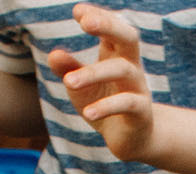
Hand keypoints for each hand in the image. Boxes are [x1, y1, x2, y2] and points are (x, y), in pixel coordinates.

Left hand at [46, 4, 157, 160]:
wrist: (131, 140)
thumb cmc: (104, 104)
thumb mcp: (81, 87)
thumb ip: (68, 70)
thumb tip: (54, 54)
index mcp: (117, 55)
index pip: (112, 27)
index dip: (99, 16)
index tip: (77, 12)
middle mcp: (131, 66)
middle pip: (129, 37)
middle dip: (109, 25)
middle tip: (85, 23)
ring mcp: (139, 88)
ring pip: (122, 70)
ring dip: (93, 73)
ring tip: (68, 82)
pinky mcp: (142, 112)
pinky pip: (127, 103)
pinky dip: (106, 106)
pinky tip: (87, 112)